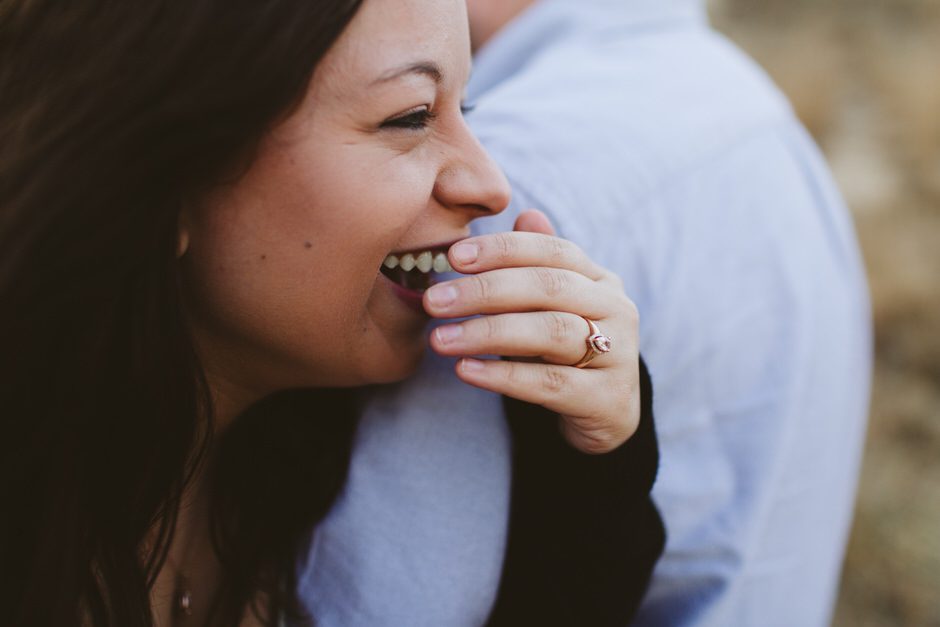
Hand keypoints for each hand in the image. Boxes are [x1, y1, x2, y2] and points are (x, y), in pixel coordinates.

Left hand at [424, 210, 640, 454]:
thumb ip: (538, 266)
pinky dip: (504, 376)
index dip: (503, 250)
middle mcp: (616, 310)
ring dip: (489, 333)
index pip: (552, 251)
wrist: (606, 415)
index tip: (453, 257)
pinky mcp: (605, 399)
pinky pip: (549, 383)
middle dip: (486, 290)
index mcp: (600, 280)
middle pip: (549, 287)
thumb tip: (525, 215)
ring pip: (550, 332)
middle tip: (433, 301)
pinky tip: (466, 371)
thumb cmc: (567, 353)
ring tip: (440, 339)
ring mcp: (617, 355)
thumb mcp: (553, 307)